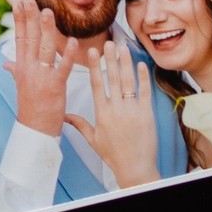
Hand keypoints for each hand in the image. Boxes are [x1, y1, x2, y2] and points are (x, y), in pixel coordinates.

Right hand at [2, 0, 79, 136]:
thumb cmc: (31, 107)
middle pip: (29, 38)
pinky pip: (63, 67)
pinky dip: (68, 54)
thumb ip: (15, 71)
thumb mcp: (20, 86)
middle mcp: (28, 69)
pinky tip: (72, 41)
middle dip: (30, 17)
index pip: (19, 37)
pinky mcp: (55, 86)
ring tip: (48, 11)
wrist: (35, 130)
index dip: (19, 18)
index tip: (19, 1)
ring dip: (46, 30)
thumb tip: (5, 64)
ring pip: (44, 48)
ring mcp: (41, 77)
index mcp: (21, 67)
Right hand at [64, 40, 161, 187]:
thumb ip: (79, 124)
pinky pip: (145, 92)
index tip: (91, 51)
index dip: (94, 66)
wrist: (135, 168)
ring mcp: (132, 110)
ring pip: (128, 82)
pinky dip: (143, 78)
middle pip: (112, 79)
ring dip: (125, 63)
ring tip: (123, 48)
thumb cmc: (113, 155)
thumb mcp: (93, 140)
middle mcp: (116, 109)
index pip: (96, 84)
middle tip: (108, 43)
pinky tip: (141, 65)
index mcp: (102, 114)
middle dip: (109, 59)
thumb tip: (64, 116)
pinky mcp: (147, 114)